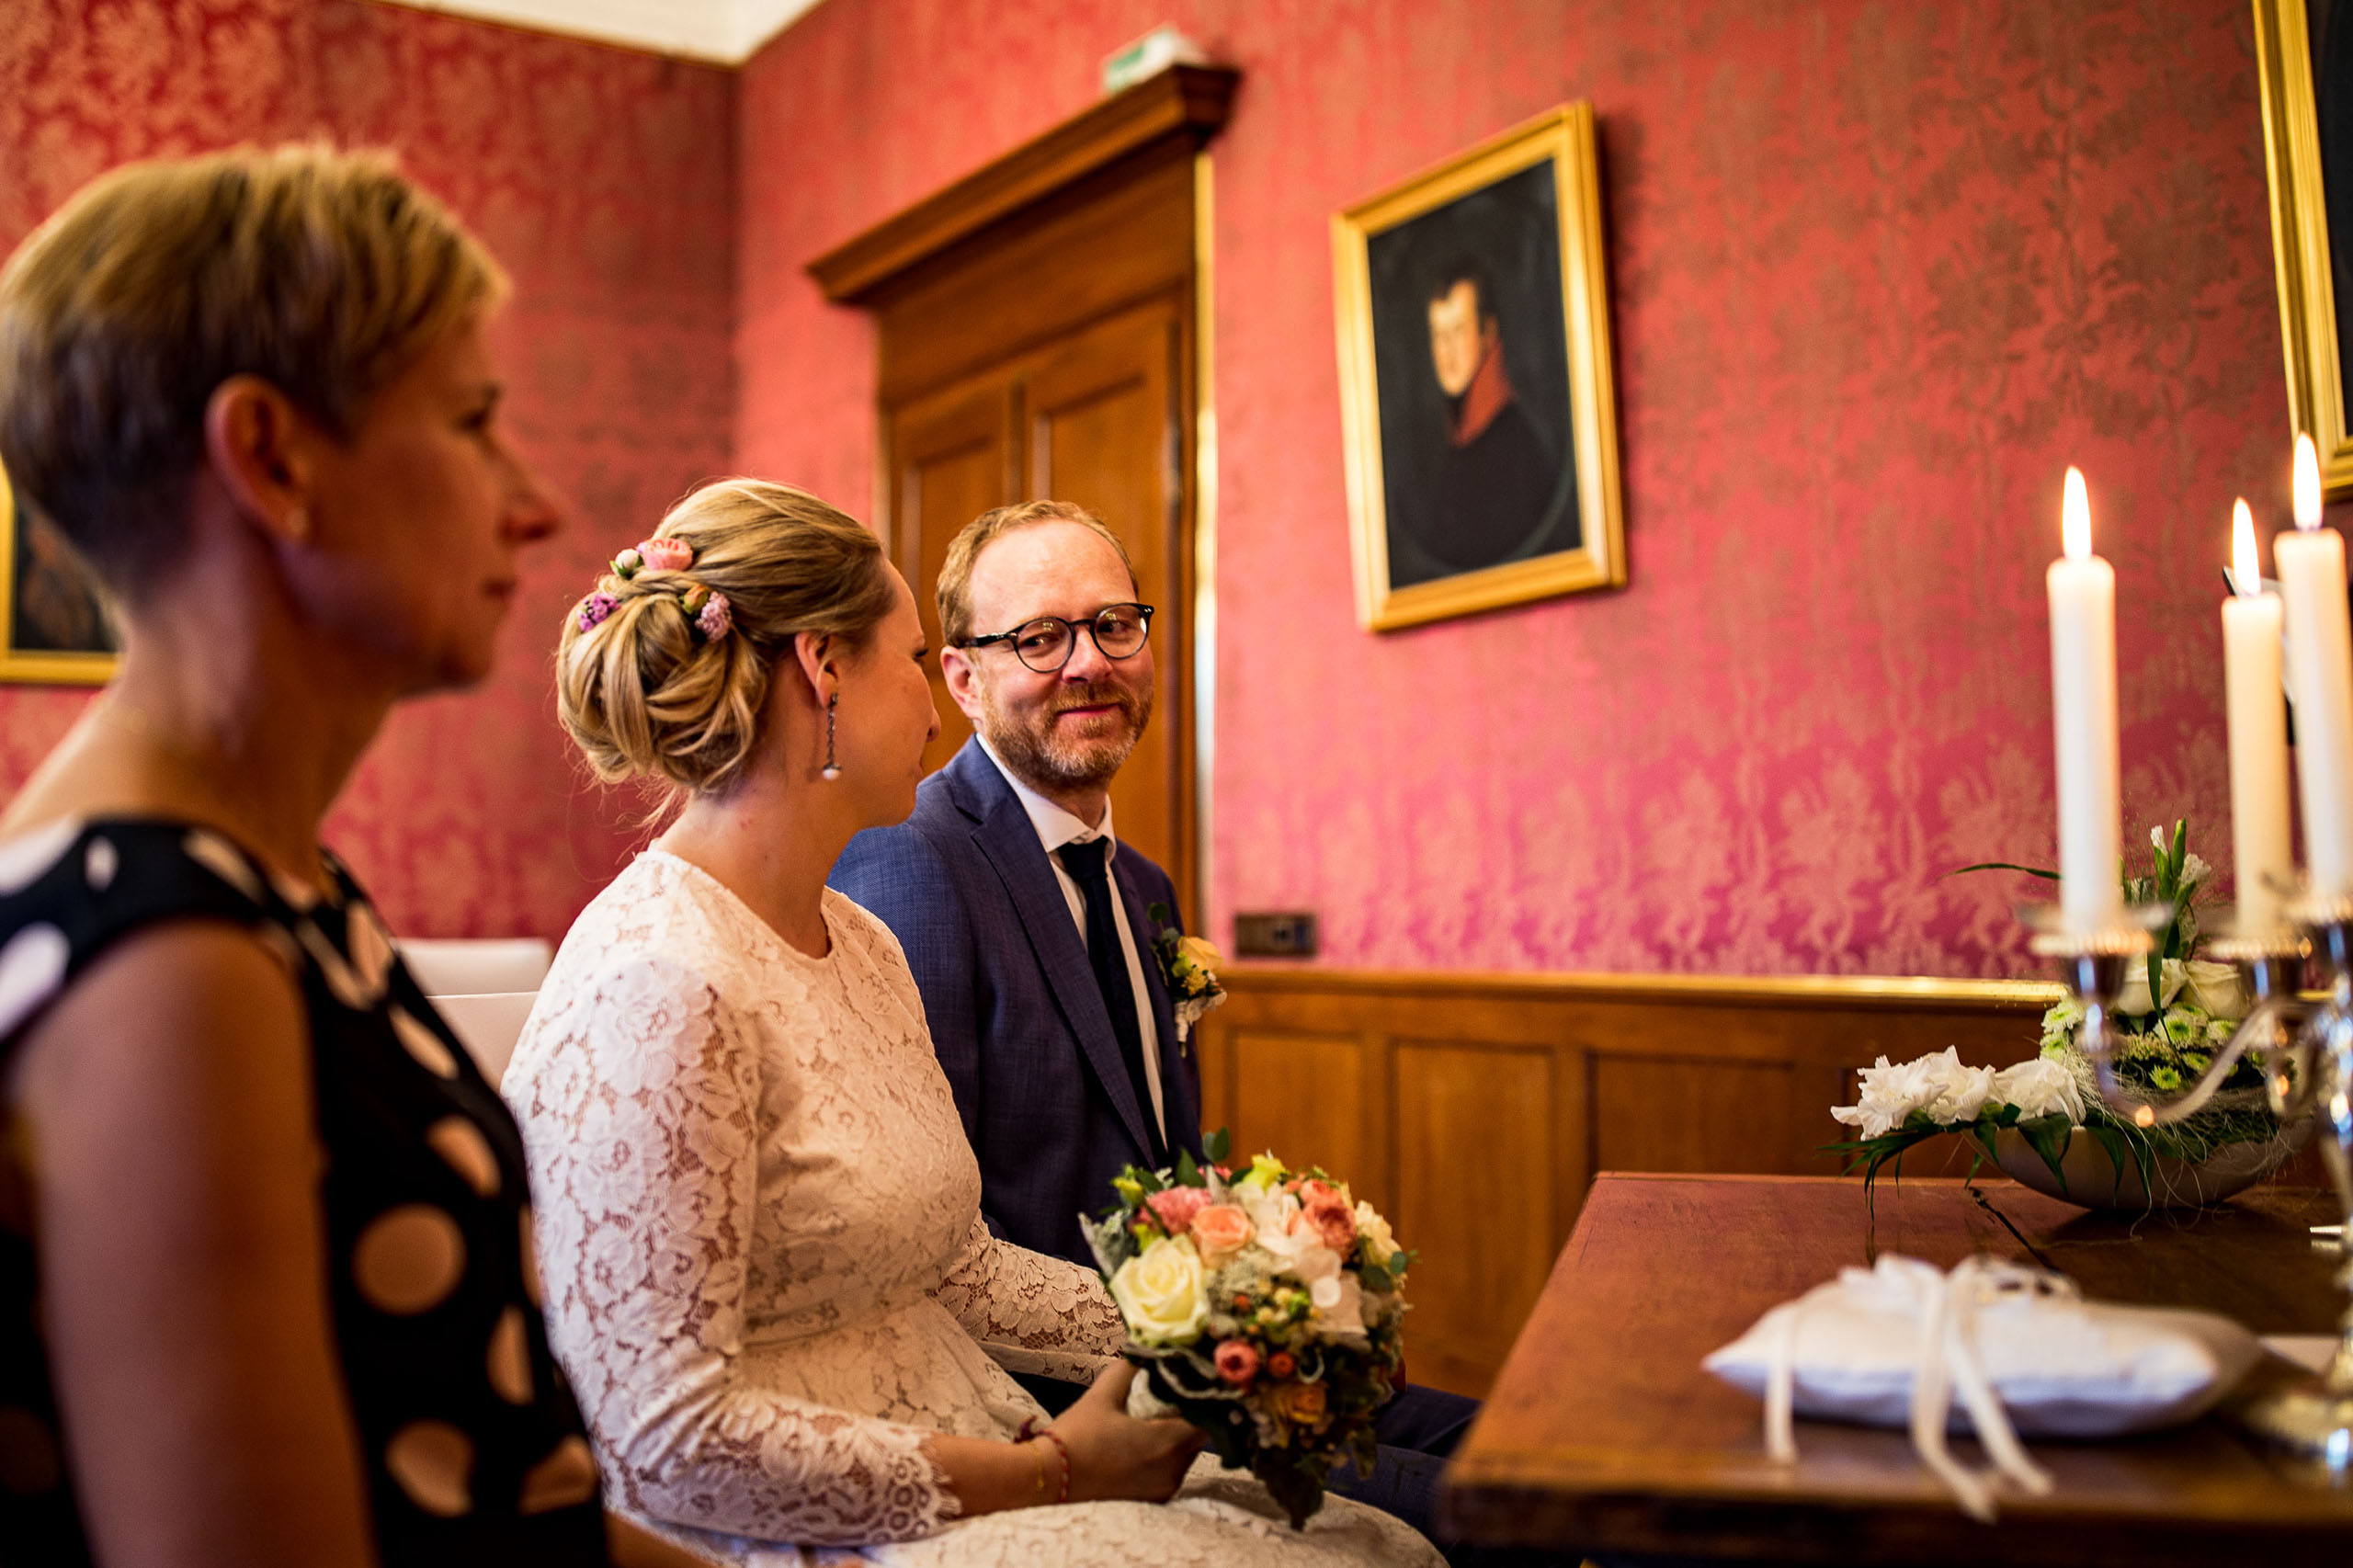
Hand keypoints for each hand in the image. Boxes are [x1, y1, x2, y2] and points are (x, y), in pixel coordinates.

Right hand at [1050, 1361, 1203, 1503]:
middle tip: (1167, 1403)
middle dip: (1187, 1419)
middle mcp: (1174, 1469)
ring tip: (1150, 1425)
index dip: (1203, 1402)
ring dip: (1175, 1440)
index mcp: (1168, 1440)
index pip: (1209, 1419)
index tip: (1189, 1389)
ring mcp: (1165, 1489)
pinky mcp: (1154, 1501)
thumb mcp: (1102, 1394)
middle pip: (1198, 1438)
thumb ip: (1128, 1369)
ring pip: (1185, 1457)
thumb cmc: (1077, 1435)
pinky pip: (1171, 1473)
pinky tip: (1140, 1449)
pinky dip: (1163, 1459)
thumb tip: (1144, 1353)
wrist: (1049, 1479)